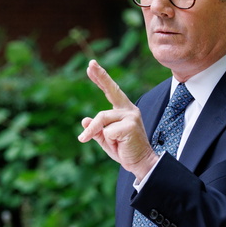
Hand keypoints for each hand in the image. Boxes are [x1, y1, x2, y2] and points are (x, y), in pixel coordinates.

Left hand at [77, 60, 159, 180]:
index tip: (91, 66)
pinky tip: (120, 145)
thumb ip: (96, 129)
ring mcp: (130, 116)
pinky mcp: (130, 125)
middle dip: (101, 76)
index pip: (110, 91)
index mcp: (123, 110)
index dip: (100, 79)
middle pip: (112, 90)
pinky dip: (108, 140)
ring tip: (99, 143)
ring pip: (101, 118)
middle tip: (90, 63)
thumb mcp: (106, 139)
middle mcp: (128, 109)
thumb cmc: (124, 150)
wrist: (140, 163)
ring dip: (94, 131)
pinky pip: (108, 131)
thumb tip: (84, 120)